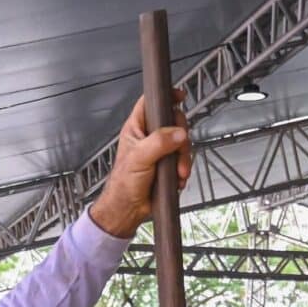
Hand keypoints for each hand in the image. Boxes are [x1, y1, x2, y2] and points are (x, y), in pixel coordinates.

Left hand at [88, 90, 192, 237]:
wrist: (128, 210)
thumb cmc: (123, 184)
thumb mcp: (140, 158)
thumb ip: (159, 142)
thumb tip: (178, 134)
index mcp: (136, 128)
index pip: (151, 102)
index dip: (165, 97)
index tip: (179, 96)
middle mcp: (149, 137)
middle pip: (174, 123)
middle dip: (181, 137)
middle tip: (180, 149)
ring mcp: (160, 151)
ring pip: (182, 143)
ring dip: (184, 159)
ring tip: (178, 173)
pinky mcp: (168, 165)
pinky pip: (183, 160)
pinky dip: (183, 170)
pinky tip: (177, 179)